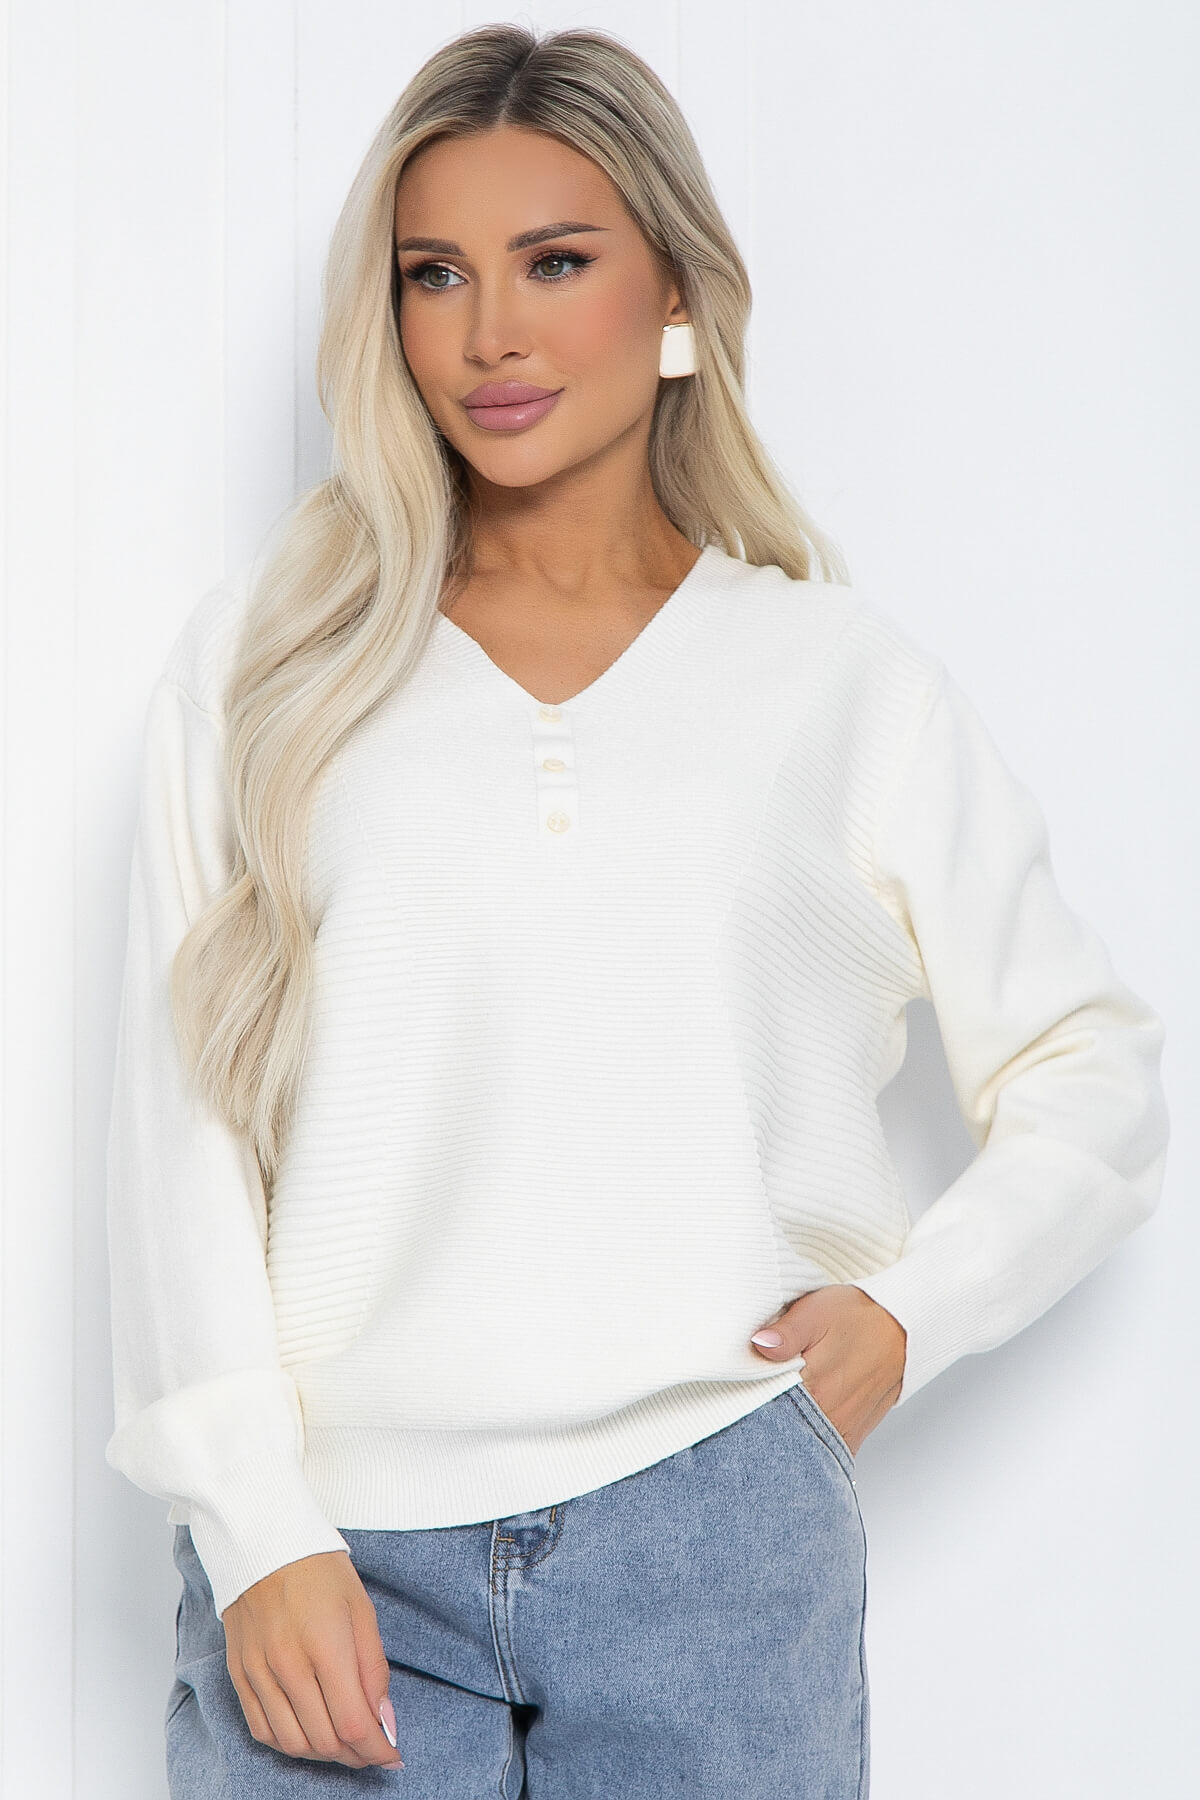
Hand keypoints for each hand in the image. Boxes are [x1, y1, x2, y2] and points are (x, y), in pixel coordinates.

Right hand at [220, 1549, 403, 1768]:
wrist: (263, 1542)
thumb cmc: (318, 1568)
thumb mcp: (362, 1609)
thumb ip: (374, 1670)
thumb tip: (384, 1721)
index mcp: (326, 1646)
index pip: (353, 1724)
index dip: (377, 1749)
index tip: (392, 1753)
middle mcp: (288, 1666)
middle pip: (325, 1741)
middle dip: (356, 1755)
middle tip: (373, 1747)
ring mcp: (258, 1674)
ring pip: (293, 1744)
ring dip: (325, 1754)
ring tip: (345, 1742)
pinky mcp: (239, 1675)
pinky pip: (263, 1730)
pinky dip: (289, 1743)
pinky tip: (309, 1731)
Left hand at [749, 1285, 906, 1455]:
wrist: (901, 1329)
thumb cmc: (857, 1317)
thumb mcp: (818, 1312)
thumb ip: (787, 1332)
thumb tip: (759, 1344)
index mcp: (815, 1387)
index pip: (763, 1408)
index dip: (742, 1399)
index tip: (732, 1388)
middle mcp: (828, 1418)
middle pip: (778, 1432)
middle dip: (757, 1420)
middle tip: (746, 1399)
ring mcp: (840, 1432)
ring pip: (799, 1446)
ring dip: (780, 1431)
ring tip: (769, 1409)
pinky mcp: (850, 1438)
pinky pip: (820, 1452)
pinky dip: (802, 1443)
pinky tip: (792, 1425)